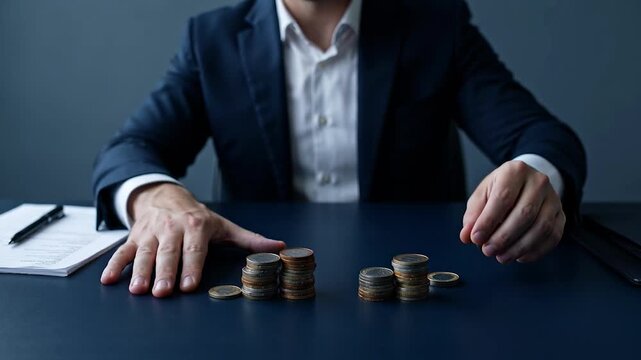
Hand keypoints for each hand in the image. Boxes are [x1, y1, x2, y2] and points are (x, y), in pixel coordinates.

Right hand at [100, 183, 285, 296]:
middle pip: (167, 253)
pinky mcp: (134, 236)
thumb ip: (249, 239)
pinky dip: (114, 265)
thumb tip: (279, 247)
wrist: (164, 194)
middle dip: (165, 273)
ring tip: (137, 289)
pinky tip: (109, 280)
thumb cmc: (196, 215)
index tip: (189, 285)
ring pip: (143, 253)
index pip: (194, 249)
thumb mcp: (224, 225)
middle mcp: (171, 228)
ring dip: (139, 271)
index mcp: (195, 226)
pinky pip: (121, 251)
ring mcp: (150, 232)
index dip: (191, 267)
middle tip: (162, 292)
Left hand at [460, 160, 564, 263]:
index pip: (503, 198)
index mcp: (515, 171)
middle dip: (503, 237)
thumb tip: (466, 236)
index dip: (488, 221)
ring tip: (501, 257)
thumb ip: (473, 215)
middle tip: (487, 251)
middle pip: (524, 214)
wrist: (526, 183)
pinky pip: (553, 237)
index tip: (476, 238)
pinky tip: (519, 257)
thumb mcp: (483, 195)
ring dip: (519, 247)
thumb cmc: (501, 190)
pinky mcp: (561, 215)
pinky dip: (535, 251)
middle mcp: (539, 182)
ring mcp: (554, 199)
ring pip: (541, 228)